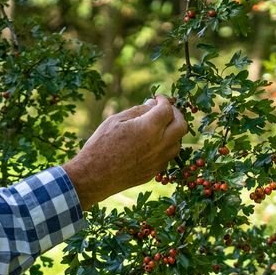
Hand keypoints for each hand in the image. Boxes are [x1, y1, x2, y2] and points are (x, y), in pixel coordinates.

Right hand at [61, 95, 187, 210]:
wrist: (94, 176)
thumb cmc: (101, 144)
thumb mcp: (115, 121)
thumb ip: (137, 111)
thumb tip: (152, 104)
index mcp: (149, 128)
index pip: (167, 109)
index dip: (164, 100)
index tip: (157, 98)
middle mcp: (159, 145)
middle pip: (182, 125)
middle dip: (176, 114)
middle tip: (165, 110)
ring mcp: (159, 161)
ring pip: (178, 143)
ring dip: (173, 132)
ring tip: (159, 127)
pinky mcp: (155, 172)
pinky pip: (168, 156)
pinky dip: (165, 146)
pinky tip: (152, 143)